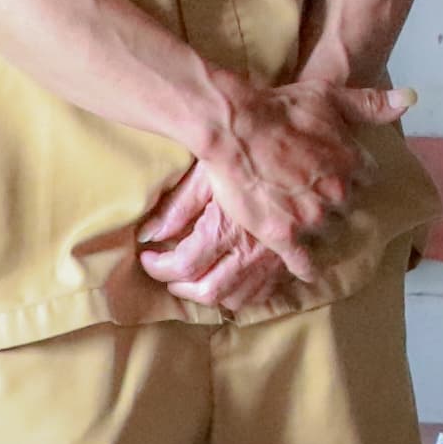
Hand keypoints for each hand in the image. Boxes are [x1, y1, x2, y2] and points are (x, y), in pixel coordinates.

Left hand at [136, 163, 296, 310]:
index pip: (184, 266)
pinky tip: (229, 278)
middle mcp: (250, 250)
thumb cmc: (245, 153)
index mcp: (226, 227)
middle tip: (167, 272)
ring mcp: (272, 258)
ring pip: (236, 298)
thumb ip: (177, 207)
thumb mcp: (206, 173)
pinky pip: (263, 293)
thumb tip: (149, 234)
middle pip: (208, 291)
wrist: (295, 145)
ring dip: (210, 294)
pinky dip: (242, 293)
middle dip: (180, 286)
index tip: (147, 257)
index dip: (158, 267)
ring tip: (195, 277)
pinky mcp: (289, 258)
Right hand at [192, 77, 410, 286]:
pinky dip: (306, 267)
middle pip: (346, 206)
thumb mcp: (330, 95)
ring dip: (316, 226)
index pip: (366, 178)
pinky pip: (303, 262)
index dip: (350, 174)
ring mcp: (310, 216)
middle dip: (332, 200)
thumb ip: (371, 104)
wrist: (235, 127)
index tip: (337, 172)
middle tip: (311, 192)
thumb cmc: (280, 107)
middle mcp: (337, 191)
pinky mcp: (283, 235)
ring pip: (326, 231)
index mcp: (351, 161)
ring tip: (299, 218)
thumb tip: (410, 99)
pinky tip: (307, 269)